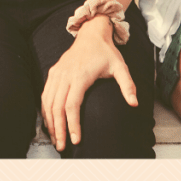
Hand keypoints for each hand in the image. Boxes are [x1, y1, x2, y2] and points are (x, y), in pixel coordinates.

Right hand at [41, 18, 136, 151]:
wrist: (91, 33)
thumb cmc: (106, 52)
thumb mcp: (120, 66)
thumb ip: (127, 85)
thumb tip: (134, 104)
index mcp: (80, 75)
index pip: (72, 105)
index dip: (72, 124)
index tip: (75, 141)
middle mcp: (65, 74)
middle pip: (56, 106)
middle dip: (58, 129)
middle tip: (62, 147)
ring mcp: (57, 73)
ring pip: (48, 101)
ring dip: (50, 122)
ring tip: (55, 139)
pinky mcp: (53, 72)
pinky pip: (45, 94)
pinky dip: (45, 110)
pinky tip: (49, 122)